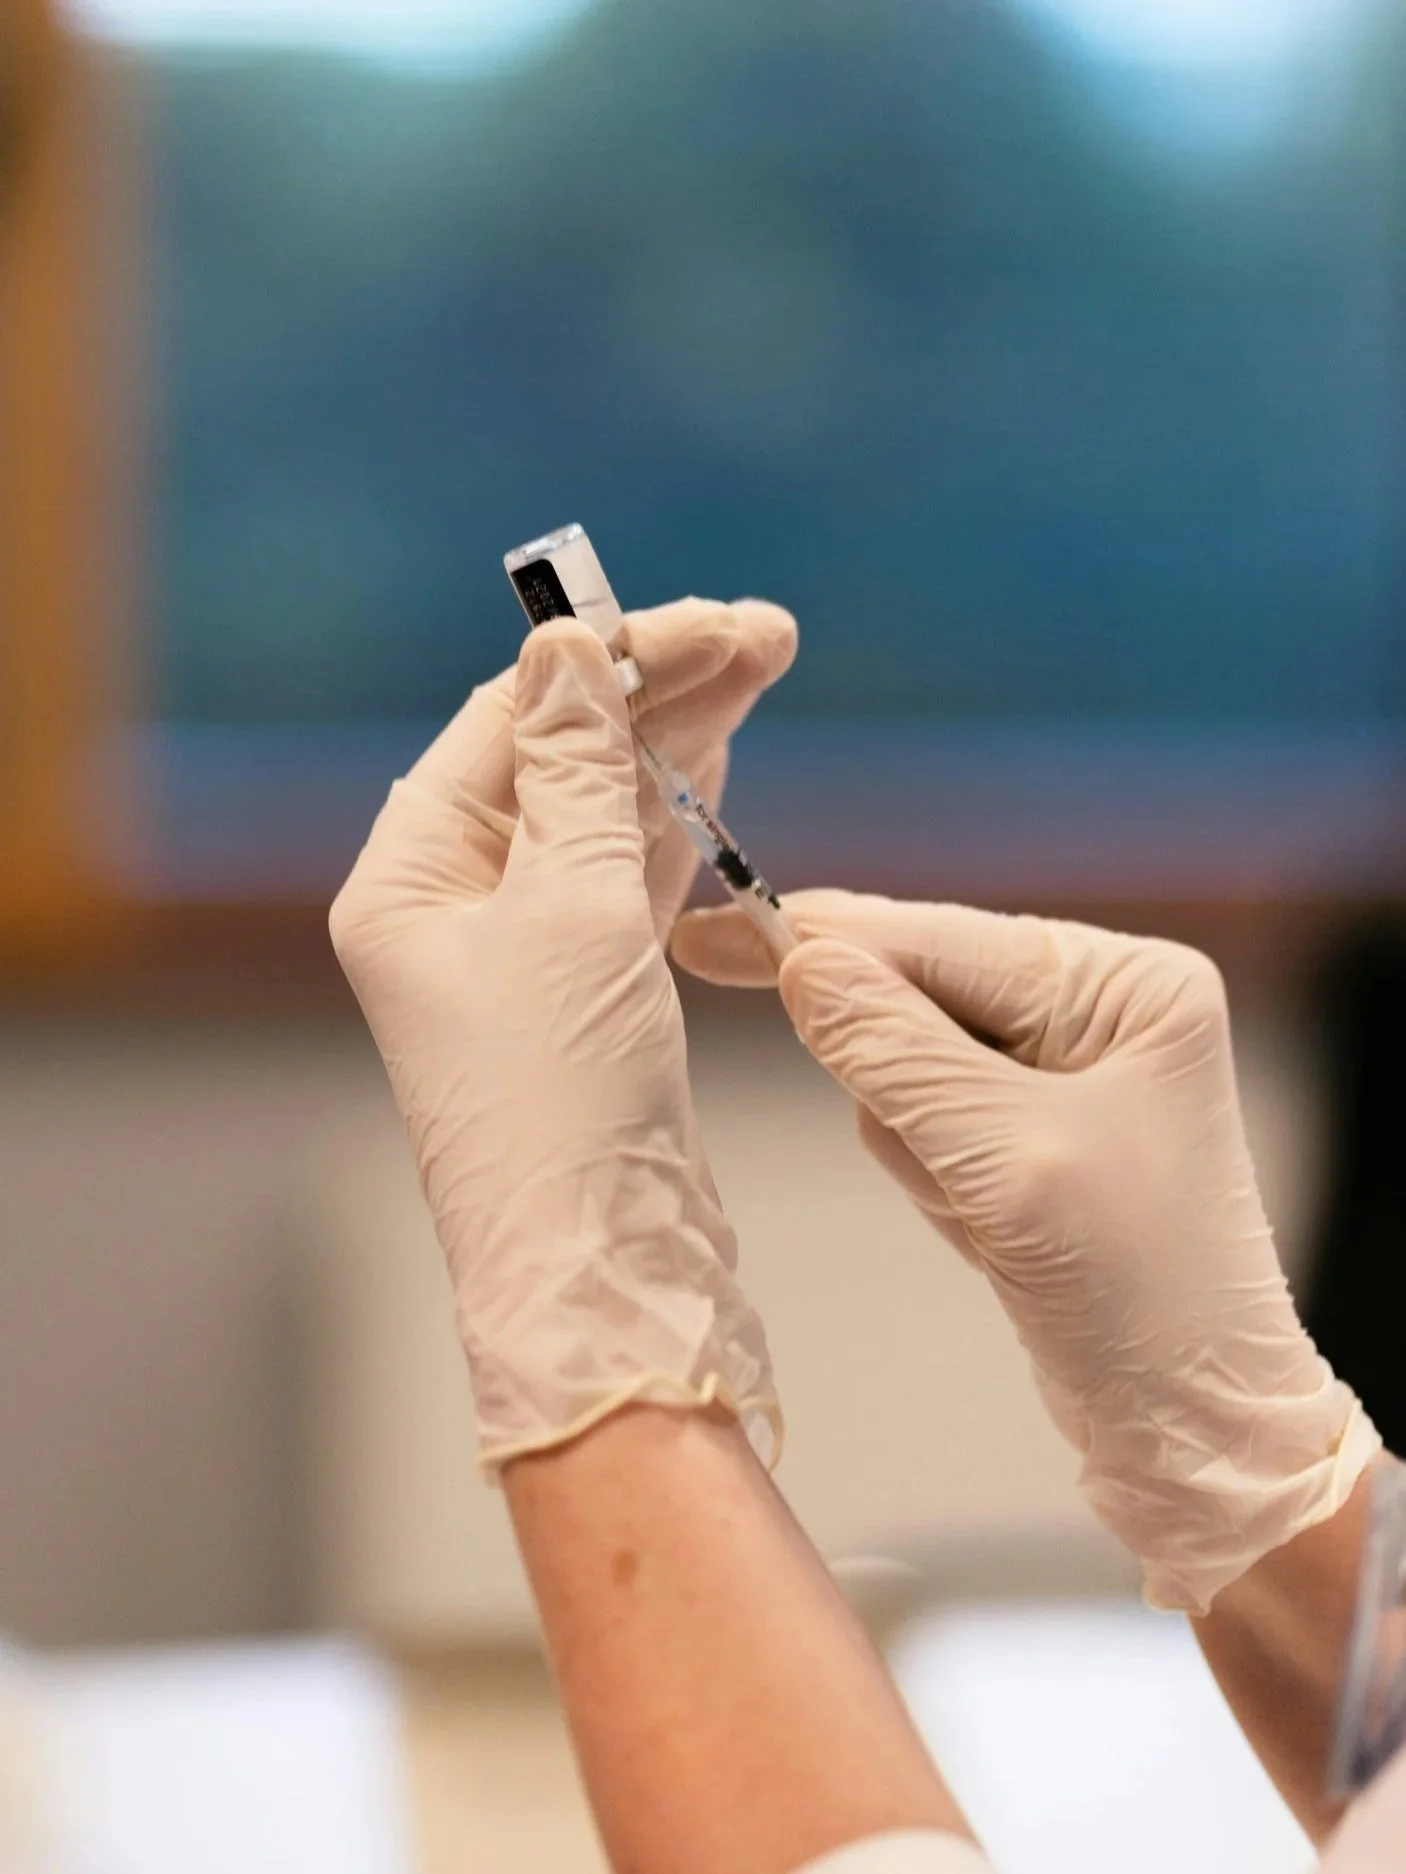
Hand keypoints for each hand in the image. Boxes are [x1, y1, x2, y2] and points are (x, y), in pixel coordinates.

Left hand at [331, 616, 788, 1471]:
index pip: (504, 724)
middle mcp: (453, 907)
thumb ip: (578, 771)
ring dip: (678, 743)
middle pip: (557, 759)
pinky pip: (629, 876)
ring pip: (603, 813)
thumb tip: (567, 649)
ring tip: (762, 666)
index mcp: (409, 880)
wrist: (606, 1268)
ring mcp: (522, 951)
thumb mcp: (575, 911)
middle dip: (657, 691)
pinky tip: (722, 758)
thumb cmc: (566, 1099)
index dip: (602, 660)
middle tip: (765, 632)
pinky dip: (678, 820)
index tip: (701, 619)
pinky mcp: (586, 992)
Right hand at [674, 891, 1380, 1613]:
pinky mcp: (1034, 1133)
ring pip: (907, 1064)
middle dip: (894, 1081)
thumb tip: (799, 962)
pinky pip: (929, 1122)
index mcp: (1125, 983)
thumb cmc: (1138, 1292)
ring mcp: (1068, 1069)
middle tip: (933, 1159)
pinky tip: (991, 1234)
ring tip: (988, 1219)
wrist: (1190, 1431)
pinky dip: (933, 1178)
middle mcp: (1100, 1006)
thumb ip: (894, 1052)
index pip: (937, 938)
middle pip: (918, 992)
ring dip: (918, 1145)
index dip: (818, 938)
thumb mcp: (1007, 1161)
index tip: (706, 934)